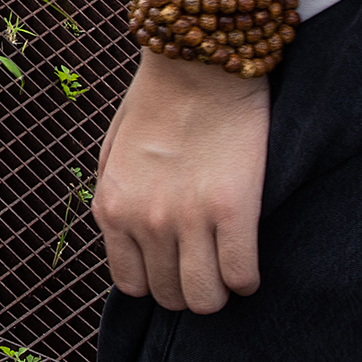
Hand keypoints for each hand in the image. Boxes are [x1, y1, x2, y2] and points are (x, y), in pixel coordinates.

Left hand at [92, 51, 269, 312]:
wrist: (196, 62)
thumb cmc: (157, 100)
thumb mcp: (113, 151)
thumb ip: (115, 196)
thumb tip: (125, 237)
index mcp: (112, 208)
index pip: (131, 285)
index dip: (158, 281)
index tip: (175, 265)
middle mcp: (145, 221)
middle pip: (170, 296)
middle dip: (190, 288)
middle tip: (207, 266)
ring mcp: (188, 219)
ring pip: (206, 299)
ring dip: (220, 290)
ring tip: (229, 267)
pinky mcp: (233, 210)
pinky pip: (241, 276)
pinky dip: (248, 278)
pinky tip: (249, 258)